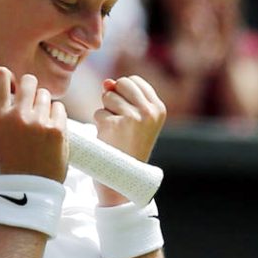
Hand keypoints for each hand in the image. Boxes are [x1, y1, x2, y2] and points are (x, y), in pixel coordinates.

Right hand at [0, 67, 68, 181]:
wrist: (30, 186)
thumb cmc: (9, 162)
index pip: (0, 78)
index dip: (5, 76)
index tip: (8, 81)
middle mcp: (18, 116)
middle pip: (28, 81)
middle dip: (28, 87)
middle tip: (28, 99)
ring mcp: (40, 122)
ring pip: (45, 94)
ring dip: (42, 103)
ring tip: (39, 120)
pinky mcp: (58, 129)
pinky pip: (59, 107)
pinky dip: (55, 115)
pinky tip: (49, 127)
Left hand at [93, 75, 166, 204]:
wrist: (125, 177)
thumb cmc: (129, 145)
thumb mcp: (135, 118)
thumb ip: (124, 96)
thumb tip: (107, 82)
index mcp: (158, 108)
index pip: (134, 80)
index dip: (124, 92)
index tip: (127, 112)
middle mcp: (149, 111)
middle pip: (121, 84)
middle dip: (114, 98)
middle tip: (120, 121)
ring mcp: (132, 117)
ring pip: (108, 96)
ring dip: (106, 112)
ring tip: (116, 131)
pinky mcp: (114, 125)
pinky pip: (98, 113)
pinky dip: (99, 124)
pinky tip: (109, 138)